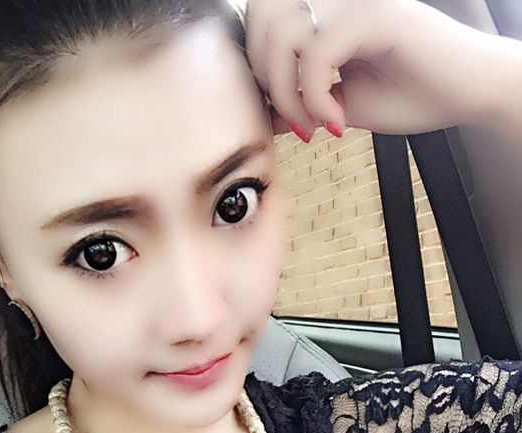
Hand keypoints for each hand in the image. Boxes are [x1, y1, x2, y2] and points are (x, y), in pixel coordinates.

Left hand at [245, 0, 501, 139]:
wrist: (468, 96)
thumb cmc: (413, 96)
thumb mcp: (342, 106)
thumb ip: (302, 105)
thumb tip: (265, 116)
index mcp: (327, 16)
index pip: (264, 25)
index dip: (258, 71)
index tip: (283, 116)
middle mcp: (337, 1)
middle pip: (264, 24)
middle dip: (267, 83)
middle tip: (296, 123)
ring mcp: (356, 3)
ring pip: (284, 36)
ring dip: (288, 93)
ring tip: (313, 126)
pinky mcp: (375, 16)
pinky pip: (317, 53)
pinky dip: (315, 97)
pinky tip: (338, 123)